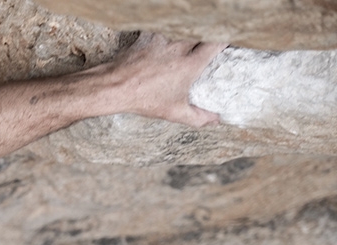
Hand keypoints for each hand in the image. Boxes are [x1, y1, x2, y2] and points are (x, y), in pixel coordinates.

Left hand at [108, 33, 226, 126]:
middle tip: (204, 47)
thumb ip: (198, 117)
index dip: (224, 41)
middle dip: (205, 38)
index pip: (217, 42)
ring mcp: (163, 39)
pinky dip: (166, 36)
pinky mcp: (149, 35)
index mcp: (190, 64)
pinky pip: (163, 30)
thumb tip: (215, 120)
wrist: (114, 87)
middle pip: (202, 33)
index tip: (225, 45)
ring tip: (183, 47)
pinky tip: (163, 45)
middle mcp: (179, 47)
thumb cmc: (144, 99)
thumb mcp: (174, 112)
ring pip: (183, 30)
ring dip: (186, 37)